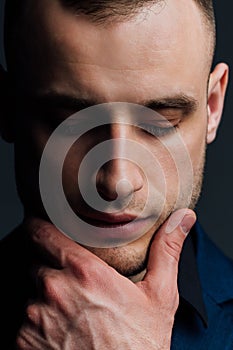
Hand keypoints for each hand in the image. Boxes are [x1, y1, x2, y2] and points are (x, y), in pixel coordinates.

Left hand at [16, 209, 195, 349]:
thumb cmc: (141, 346)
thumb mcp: (160, 296)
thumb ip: (166, 251)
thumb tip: (183, 218)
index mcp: (84, 272)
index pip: (42, 233)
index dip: (40, 228)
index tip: (44, 229)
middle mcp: (55, 290)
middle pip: (38, 264)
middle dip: (51, 268)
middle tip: (74, 283)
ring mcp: (36, 318)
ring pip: (32, 294)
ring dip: (45, 299)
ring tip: (72, 312)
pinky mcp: (24, 343)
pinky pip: (24, 323)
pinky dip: (38, 325)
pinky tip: (62, 334)